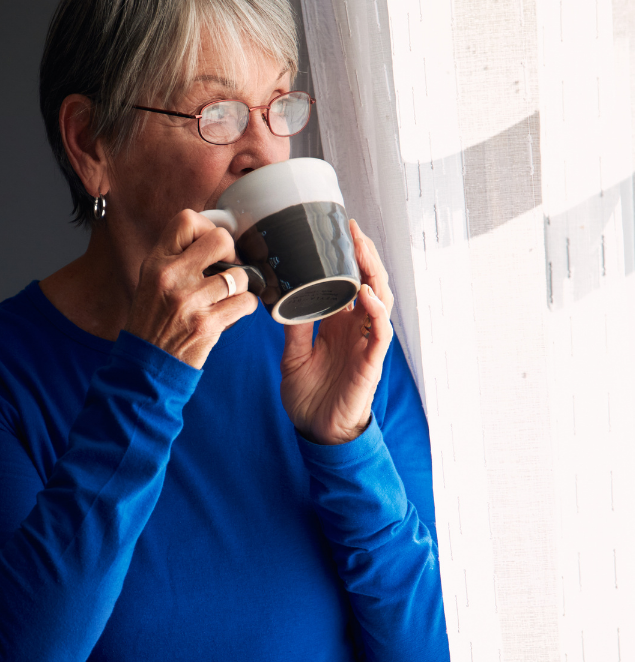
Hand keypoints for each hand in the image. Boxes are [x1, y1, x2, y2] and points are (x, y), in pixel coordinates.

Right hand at [124, 210, 259, 368]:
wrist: (146, 364)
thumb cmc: (152, 322)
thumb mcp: (151, 281)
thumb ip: (176, 258)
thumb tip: (215, 238)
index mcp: (156, 262)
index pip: (187, 220)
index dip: (207, 228)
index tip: (210, 247)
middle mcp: (171, 276)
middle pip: (220, 239)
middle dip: (231, 254)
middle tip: (226, 269)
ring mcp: (190, 300)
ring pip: (239, 274)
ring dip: (240, 286)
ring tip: (226, 297)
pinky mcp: (207, 323)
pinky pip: (246, 302)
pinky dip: (245, 307)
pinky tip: (230, 313)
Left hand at [279, 219, 394, 444]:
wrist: (315, 431)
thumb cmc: (309, 395)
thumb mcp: (293, 354)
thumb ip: (294, 327)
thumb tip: (282, 298)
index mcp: (338, 325)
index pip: (348, 283)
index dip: (348, 259)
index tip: (338, 231)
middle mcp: (356, 330)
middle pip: (369, 283)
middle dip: (363, 256)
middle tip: (353, 229)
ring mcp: (365, 344)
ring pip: (380, 301)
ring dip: (372, 274)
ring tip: (361, 250)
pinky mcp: (371, 363)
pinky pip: (379, 332)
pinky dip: (375, 311)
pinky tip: (365, 293)